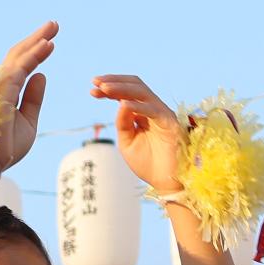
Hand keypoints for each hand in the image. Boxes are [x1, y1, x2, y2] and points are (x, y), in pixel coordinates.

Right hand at [0, 23, 55, 173]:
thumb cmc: (5, 150)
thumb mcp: (28, 122)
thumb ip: (33, 99)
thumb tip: (41, 74)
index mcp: (5, 94)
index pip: (20, 67)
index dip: (36, 52)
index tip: (52, 41)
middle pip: (17, 56)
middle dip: (36, 39)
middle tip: (55, 24)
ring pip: (17, 59)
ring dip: (36, 42)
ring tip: (54, 28)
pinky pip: (18, 69)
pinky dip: (33, 56)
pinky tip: (46, 45)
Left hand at [91, 75, 184, 193]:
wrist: (166, 182)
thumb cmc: (148, 164)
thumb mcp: (127, 142)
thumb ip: (122, 124)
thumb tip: (120, 103)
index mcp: (143, 113)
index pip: (126, 93)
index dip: (110, 89)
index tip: (92, 90)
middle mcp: (153, 109)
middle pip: (135, 86)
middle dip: (114, 81)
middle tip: (96, 82)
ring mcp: (162, 114)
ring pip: (143, 92)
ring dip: (122, 88)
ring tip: (104, 88)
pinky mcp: (170, 123)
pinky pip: (153, 110)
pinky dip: (137, 106)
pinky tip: (122, 105)